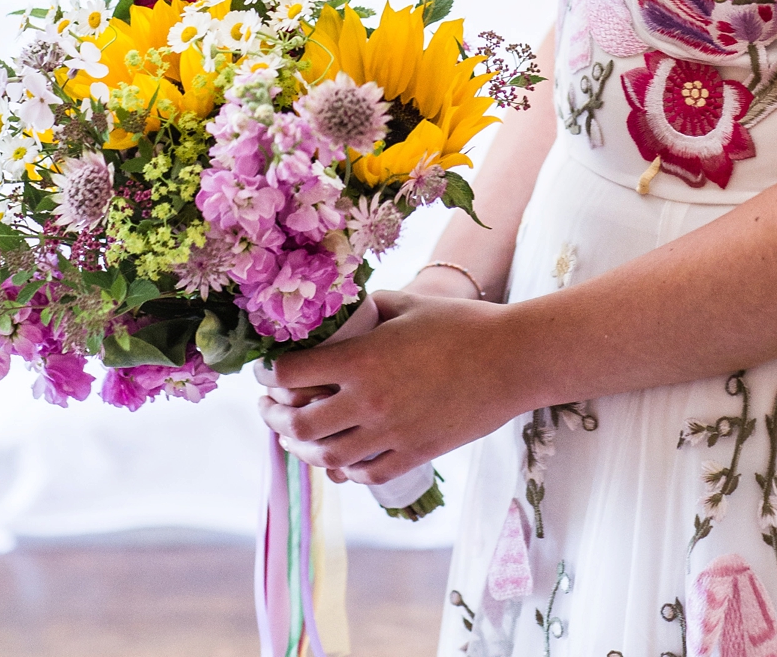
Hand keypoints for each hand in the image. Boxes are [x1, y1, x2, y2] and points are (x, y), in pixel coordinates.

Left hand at [256, 289, 523, 483]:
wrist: (511, 361)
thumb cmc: (462, 323)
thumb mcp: (408, 303)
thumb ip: (368, 308)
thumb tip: (340, 311)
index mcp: (363, 360)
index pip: (293, 374)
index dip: (269, 374)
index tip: (264, 371)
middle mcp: (369, 402)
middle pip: (300, 426)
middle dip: (274, 419)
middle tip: (269, 409)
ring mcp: (391, 434)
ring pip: (328, 457)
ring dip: (303, 449)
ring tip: (295, 438)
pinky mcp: (414, 454)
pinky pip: (366, 473)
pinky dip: (344, 469)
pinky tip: (340, 457)